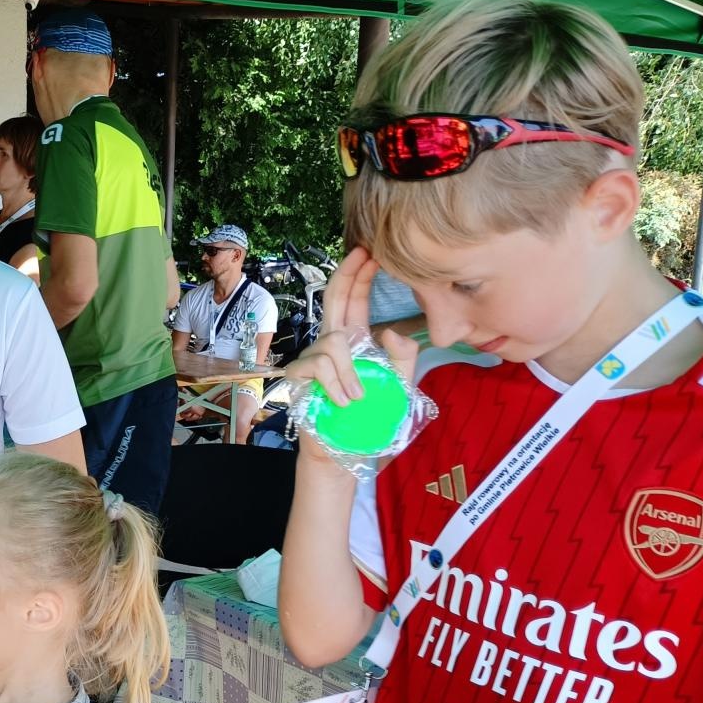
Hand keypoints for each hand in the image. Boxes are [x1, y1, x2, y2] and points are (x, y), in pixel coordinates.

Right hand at [285, 247, 418, 459]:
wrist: (344, 451)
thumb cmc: (368, 418)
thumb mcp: (398, 384)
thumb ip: (403, 358)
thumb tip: (391, 330)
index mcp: (354, 341)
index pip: (353, 300)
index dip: (359, 275)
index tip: (369, 252)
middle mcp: (330, 343)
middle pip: (334, 298)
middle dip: (349, 274)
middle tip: (362, 253)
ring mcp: (312, 358)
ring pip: (334, 342)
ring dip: (350, 372)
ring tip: (357, 398)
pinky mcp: (298, 376)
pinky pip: (322, 366)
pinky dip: (337, 384)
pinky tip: (343, 402)